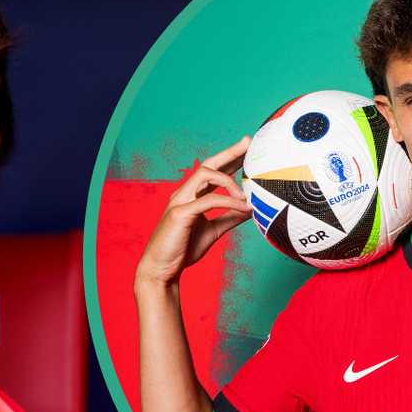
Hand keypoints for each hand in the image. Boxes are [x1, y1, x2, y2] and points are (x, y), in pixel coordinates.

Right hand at [135, 137, 251, 285]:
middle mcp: (184, 193)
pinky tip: (244, 208)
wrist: (161, 269)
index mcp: (191, 196)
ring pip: (204, 174)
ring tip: (247, 194)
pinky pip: (208, 201)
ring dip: (229, 180)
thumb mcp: (212, 231)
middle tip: (248, 142)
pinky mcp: (180, 214)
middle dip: (229, 152)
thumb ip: (228, 218)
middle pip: (208, 164)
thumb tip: (250, 209)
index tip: (247, 149)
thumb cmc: (182, 249)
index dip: (229, 158)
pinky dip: (228, 202)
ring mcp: (180, 201)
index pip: (212, 171)